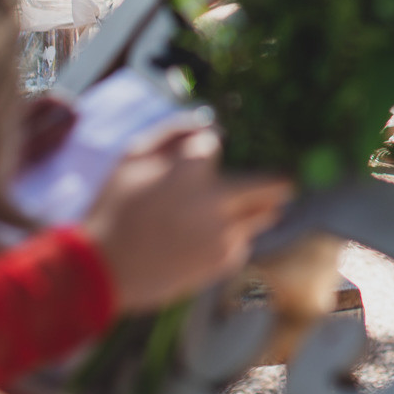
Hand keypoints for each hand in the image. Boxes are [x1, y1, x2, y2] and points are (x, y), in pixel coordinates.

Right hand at [82, 128, 291, 314]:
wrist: (104, 271)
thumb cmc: (114, 208)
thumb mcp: (132, 158)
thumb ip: (172, 133)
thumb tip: (205, 123)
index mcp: (193, 172)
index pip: (215, 145)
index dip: (209, 147)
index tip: (206, 151)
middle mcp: (217, 204)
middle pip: (270, 187)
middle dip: (280, 181)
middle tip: (290, 181)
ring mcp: (223, 237)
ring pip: (262, 217)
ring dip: (261, 210)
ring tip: (266, 207)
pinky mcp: (221, 264)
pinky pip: (242, 244)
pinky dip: (236, 237)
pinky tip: (215, 237)